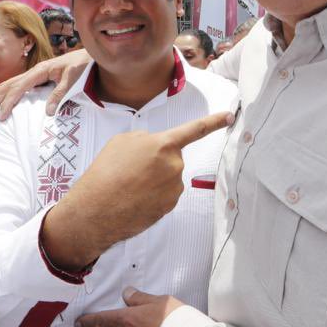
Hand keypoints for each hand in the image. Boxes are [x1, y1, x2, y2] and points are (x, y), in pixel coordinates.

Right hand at [0, 49, 92, 122]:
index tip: (1, 116)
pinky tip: (3, 107)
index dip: (8, 102)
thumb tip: (48, 112)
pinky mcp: (36, 79)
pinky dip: (7, 97)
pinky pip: (17, 87)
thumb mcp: (72, 80)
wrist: (87, 57)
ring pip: (9, 85)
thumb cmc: (80, 67)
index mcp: (39, 71)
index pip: (18, 87)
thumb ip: (60, 94)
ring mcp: (34, 75)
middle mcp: (33, 72)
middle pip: (7, 86)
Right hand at [41, 111, 233, 269]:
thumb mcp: (122, 141)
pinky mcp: (170, 206)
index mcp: (164, 144)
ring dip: (153, 179)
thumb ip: (146, 138)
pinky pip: (165, 194)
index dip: (213, 122)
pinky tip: (134, 198)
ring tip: (128, 185)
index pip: (194, 130)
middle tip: (131, 170)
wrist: (96, 209)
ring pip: (168, 177)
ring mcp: (174, 188)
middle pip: (171, 158)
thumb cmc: (105, 172)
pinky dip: (152, 195)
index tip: (230, 116)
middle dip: (156, 161)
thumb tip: (155, 147)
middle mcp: (175, 165)